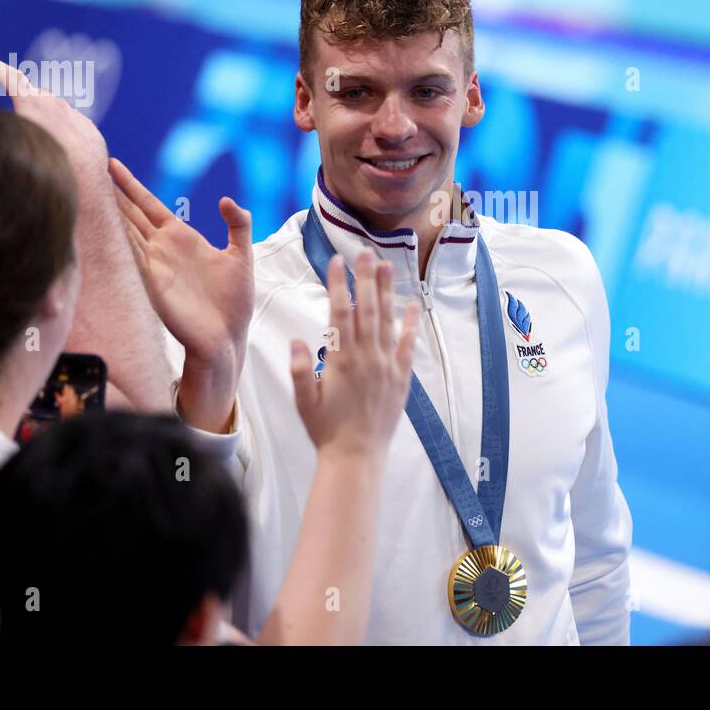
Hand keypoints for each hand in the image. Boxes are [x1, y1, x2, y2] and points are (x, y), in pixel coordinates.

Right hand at [0, 58, 108, 180]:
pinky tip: (61, 147)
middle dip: (27, 98)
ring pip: (58, 110)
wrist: (84, 186)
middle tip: (19, 108)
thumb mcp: (7, 139)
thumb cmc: (39, 167)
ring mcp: (76, 117)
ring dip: (48, 116)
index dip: (1, 70)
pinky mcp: (90, 131)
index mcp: (34, 103)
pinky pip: (75, 125)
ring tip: (40, 134)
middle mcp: (57, 105)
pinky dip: (66, 130)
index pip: (13, 79)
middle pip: (37, 96)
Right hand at [110, 156, 253, 429]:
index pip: (149, 204)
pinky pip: (129, 255)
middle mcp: (161, 248)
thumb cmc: (234, 301)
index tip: (112, 164)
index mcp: (181, 237)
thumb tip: (226, 200)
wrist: (226, 337)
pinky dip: (115, 239)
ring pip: (123, 230)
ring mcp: (153, 264)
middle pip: (129, 213)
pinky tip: (100, 224)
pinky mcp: (150, 282)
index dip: (131, 185)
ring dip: (106, 212)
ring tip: (84, 190)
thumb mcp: (241, 255)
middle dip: (110, 193)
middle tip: (87, 169)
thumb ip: (238, 224)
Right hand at [289, 250, 418, 457]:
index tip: (335, 261)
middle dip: (364, 278)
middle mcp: (367, 358)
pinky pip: (407, 346)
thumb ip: (300, 370)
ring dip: (386, 292)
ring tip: (386, 265)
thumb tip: (297, 339)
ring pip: (387, 321)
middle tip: (364, 252)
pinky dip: (409, 325)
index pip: (339, 313)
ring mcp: (387, 367)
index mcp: (341, 360)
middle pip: (366, 309)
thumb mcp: (303, 401)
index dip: (337, 284)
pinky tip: (411, 304)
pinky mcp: (401, 379)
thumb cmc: (325, 429)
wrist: (356, 457)